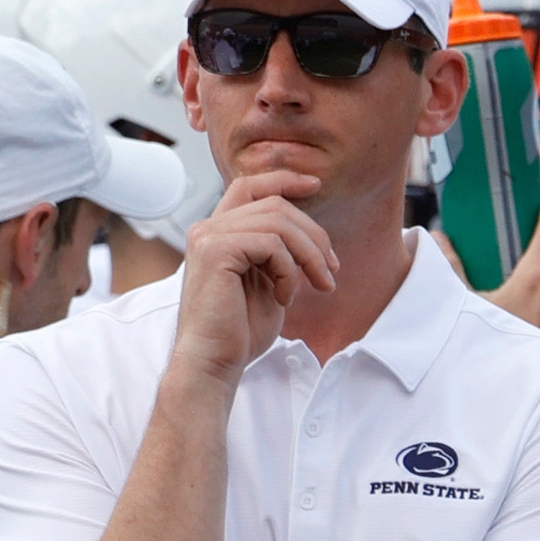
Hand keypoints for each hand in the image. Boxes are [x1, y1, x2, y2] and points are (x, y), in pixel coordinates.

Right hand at [169, 171, 336, 381]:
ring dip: (309, 256)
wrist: (215, 361)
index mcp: (219, 232)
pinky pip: (271, 243)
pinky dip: (289, 270)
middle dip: (314, 235)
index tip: (316, 184)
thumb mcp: (268, 282)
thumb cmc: (240, 330)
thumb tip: (308, 234)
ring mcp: (208, 237)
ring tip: (316, 286)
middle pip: (275, 204)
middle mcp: (208, 228)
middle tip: (331, 271)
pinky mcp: (214, 251)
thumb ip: (277, 253)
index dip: (284, 179)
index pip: (250, 186)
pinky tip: (285, 297)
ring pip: (278, 222)